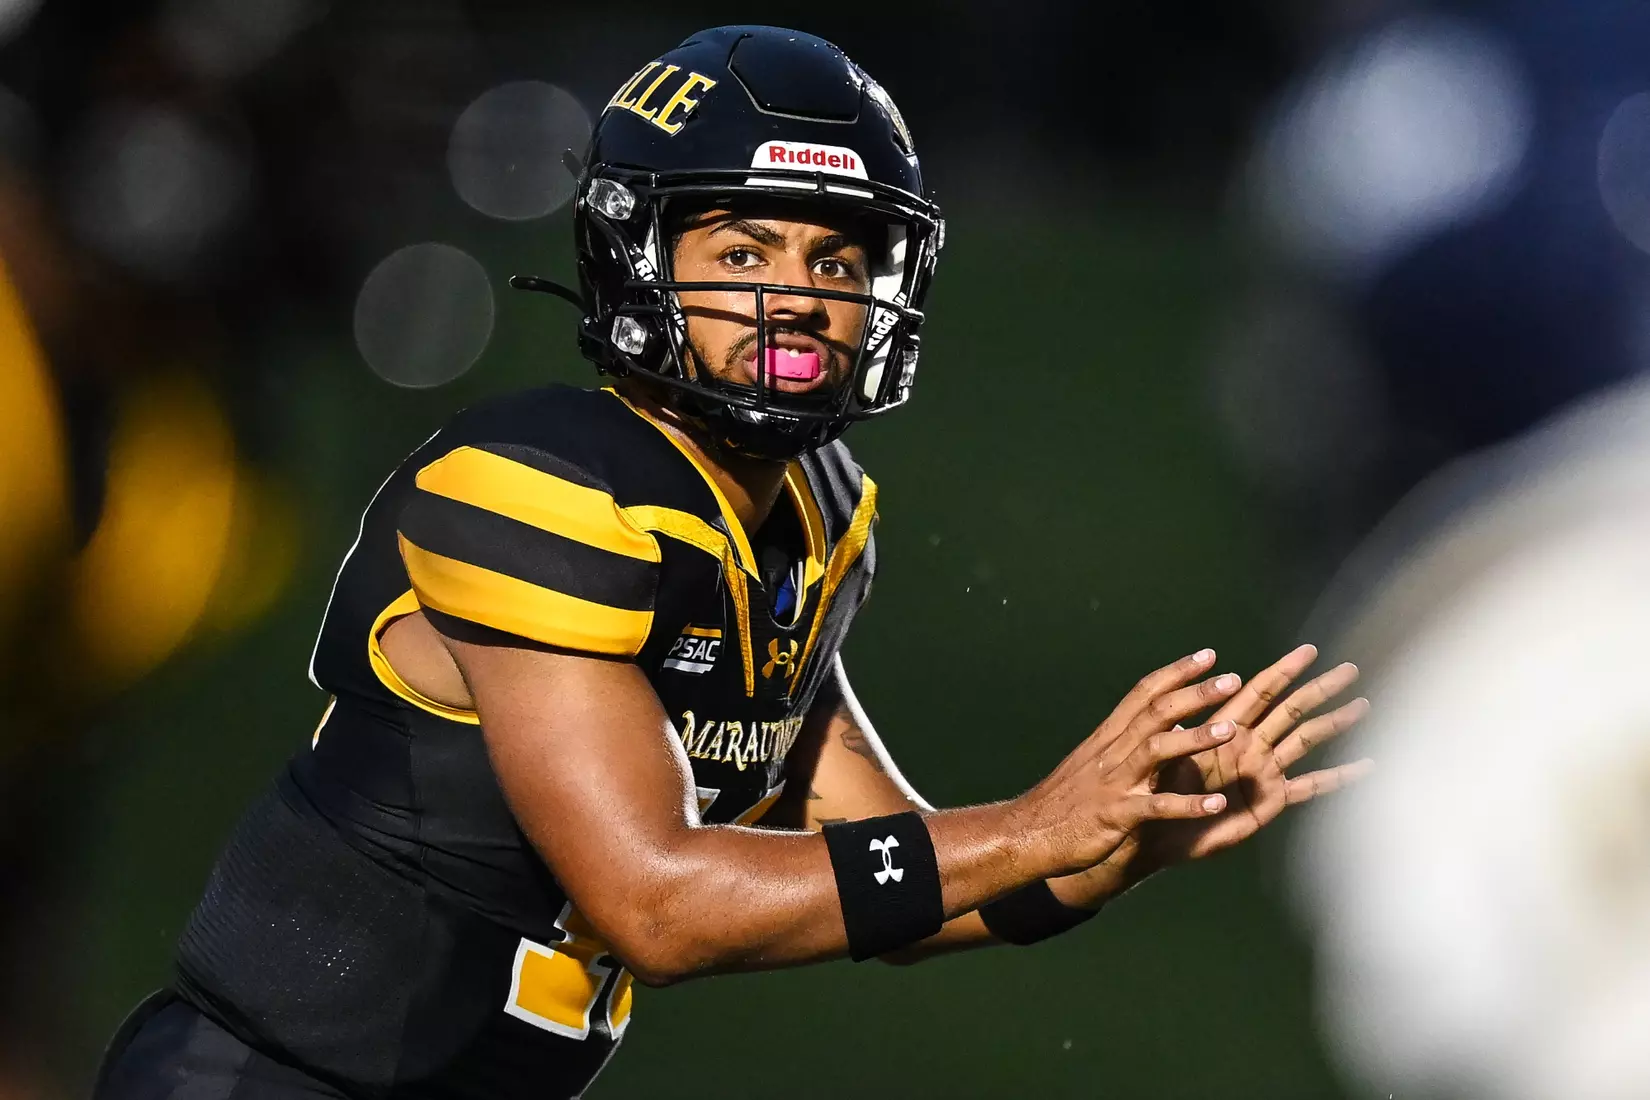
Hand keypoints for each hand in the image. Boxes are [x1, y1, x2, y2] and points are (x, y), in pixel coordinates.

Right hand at [1013, 649, 1248, 878]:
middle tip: (1231, 678)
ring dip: (1196, 739)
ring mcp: (1115, 782)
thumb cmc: (1065, 800)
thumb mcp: (1093, 762)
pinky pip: (1156, 807)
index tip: (1208, 656)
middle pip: (1156, 712)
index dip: (1176, 672)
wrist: (1028, 833)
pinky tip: (1216, 805)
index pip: (1144, 693)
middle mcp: (1112, 752)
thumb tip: (1165, 727)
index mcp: (1108, 737)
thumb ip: (1125, 743)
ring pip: (1156, 750)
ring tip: (1231, 730)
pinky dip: (1187, 805)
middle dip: (1195, 694)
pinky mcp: (1116, 815)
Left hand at [1051, 644, 1372, 907]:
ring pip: (1306, 741)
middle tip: (1351, 668)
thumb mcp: (1170, 753)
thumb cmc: (1157, 787)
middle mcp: (1251, 744)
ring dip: (1334, 723)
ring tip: (1365, 705)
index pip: (1260, 691)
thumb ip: (1188, 733)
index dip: (1284, 670)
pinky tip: (1368, 766)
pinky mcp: (1271, 801)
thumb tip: (1199, 705)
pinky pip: (1311, 787)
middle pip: (1291, 709)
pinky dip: (1339, 777)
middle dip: (1319, 688)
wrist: (1157, 829)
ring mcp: (1265, 772)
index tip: (1309, 650)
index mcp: (1227, 727)